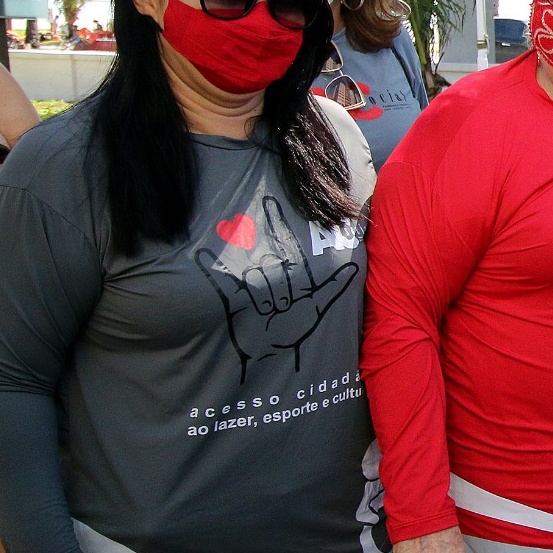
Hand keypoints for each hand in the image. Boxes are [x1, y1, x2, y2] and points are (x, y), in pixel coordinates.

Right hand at [195, 196, 358, 379]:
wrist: (270, 351)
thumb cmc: (295, 329)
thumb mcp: (316, 306)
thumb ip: (333, 286)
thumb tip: (354, 267)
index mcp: (289, 272)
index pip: (284, 242)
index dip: (276, 221)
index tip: (270, 201)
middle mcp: (268, 273)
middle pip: (270, 265)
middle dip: (278, 290)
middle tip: (282, 309)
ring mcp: (249, 283)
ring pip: (254, 276)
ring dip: (263, 299)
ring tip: (268, 314)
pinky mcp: (232, 295)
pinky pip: (221, 278)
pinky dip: (209, 264)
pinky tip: (199, 251)